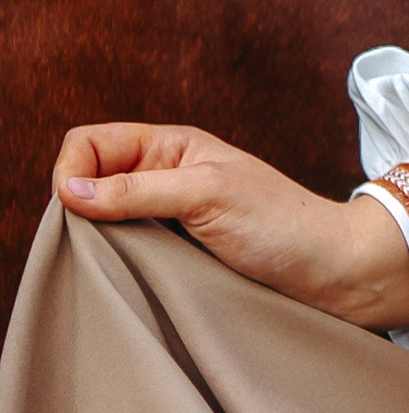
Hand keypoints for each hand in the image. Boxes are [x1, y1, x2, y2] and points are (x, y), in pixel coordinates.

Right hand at [53, 125, 408, 332]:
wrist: (333, 270)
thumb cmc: (282, 224)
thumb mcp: (207, 196)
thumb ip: (139, 190)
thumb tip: (72, 191)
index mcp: (173, 146)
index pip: (91, 141)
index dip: (72, 168)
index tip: (75, 207)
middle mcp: (167, 174)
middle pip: (91, 178)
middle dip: (79, 204)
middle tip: (91, 238)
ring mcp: (172, 212)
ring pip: (105, 216)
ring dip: (98, 235)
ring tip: (110, 257)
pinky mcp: (180, 248)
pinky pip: (127, 246)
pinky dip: (118, 256)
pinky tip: (127, 271)